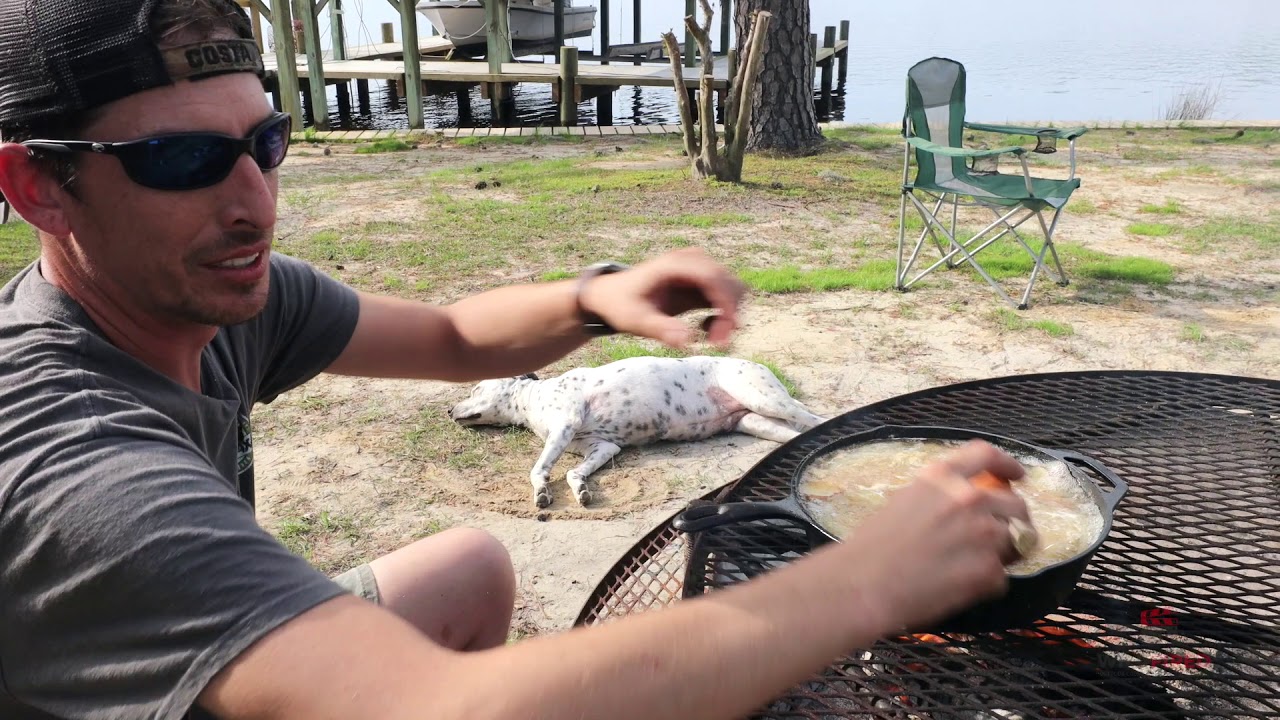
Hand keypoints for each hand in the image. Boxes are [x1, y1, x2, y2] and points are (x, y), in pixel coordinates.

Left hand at [578, 248, 746, 347]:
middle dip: (730, 314)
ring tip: (712, 339)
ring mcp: (699, 270)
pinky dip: (724, 315)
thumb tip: (687, 341)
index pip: (714, 277)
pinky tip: (705, 328)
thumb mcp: (635, 320)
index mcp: (675, 264)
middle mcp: (691, 261)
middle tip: (717, 344)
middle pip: (729, 283)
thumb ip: (659, 329)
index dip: (726, 303)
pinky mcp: (701, 282)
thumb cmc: (620, 304)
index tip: (727, 331)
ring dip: (730, 316)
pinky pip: (726, 296)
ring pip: (733, 290)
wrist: (611, 295)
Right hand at [834, 440, 1032, 633]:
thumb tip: (964, 508)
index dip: (1007, 464)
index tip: (1017, 476)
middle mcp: (968, 499)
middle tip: (1001, 536)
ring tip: (978, 566)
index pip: (986, 455)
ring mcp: (984, 535)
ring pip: (1019, 541)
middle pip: (1016, 504)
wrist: (863, 585)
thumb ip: (940, 497)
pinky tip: (960, 588)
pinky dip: (987, 584)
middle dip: (1015, 520)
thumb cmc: (872, 546)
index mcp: (942, 477)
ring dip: (1005, 553)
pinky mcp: (989, 572)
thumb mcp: (904, 501)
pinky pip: (1002, 577)